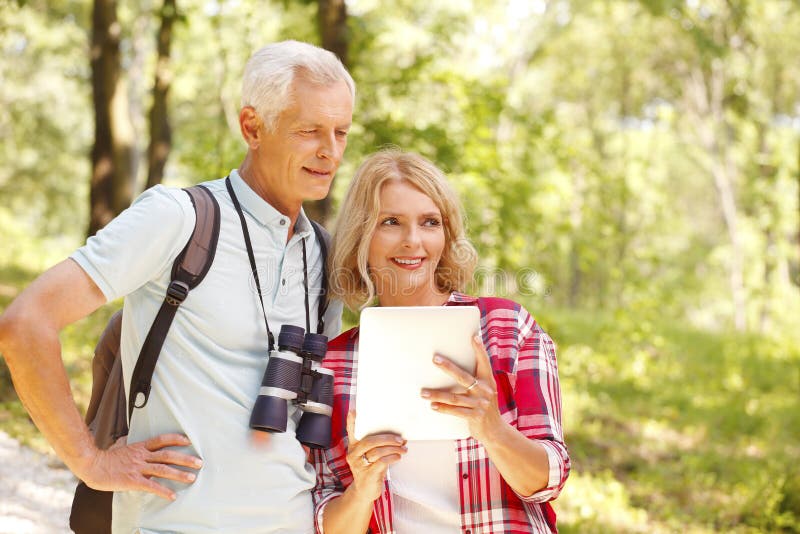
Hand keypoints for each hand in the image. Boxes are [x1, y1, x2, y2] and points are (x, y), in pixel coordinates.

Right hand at [80, 433, 202, 500]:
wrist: (91, 465)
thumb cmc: (104, 457)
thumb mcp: (119, 446)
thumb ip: (126, 443)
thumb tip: (125, 439)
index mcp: (140, 447)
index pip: (161, 440)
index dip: (176, 439)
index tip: (188, 441)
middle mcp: (142, 456)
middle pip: (168, 455)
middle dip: (185, 459)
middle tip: (199, 462)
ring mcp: (138, 468)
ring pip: (163, 469)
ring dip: (179, 474)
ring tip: (192, 478)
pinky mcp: (133, 480)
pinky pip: (151, 486)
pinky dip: (163, 491)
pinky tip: (172, 495)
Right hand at [343, 411, 406, 501]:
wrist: (364, 492)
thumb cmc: (370, 469)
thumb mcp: (370, 456)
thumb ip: (377, 446)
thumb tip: (398, 436)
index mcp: (353, 446)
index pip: (351, 431)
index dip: (352, 421)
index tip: (353, 410)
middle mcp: (353, 454)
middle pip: (370, 441)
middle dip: (387, 438)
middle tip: (400, 438)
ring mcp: (359, 465)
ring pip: (377, 451)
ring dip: (393, 448)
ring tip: (403, 448)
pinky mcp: (367, 475)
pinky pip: (381, 462)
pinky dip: (392, 458)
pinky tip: (398, 457)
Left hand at [421, 335, 502, 443]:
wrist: (496, 431)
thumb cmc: (486, 406)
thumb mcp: (486, 391)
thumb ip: (476, 379)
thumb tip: (456, 365)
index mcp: (488, 381)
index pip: (484, 362)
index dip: (480, 350)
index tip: (474, 337)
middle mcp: (485, 391)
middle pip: (463, 377)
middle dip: (448, 367)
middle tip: (435, 359)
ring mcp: (480, 404)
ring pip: (455, 397)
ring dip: (437, 394)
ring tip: (423, 392)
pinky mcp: (475, 417)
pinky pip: (455, 411)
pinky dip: (443, 408)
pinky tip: (432, 406)